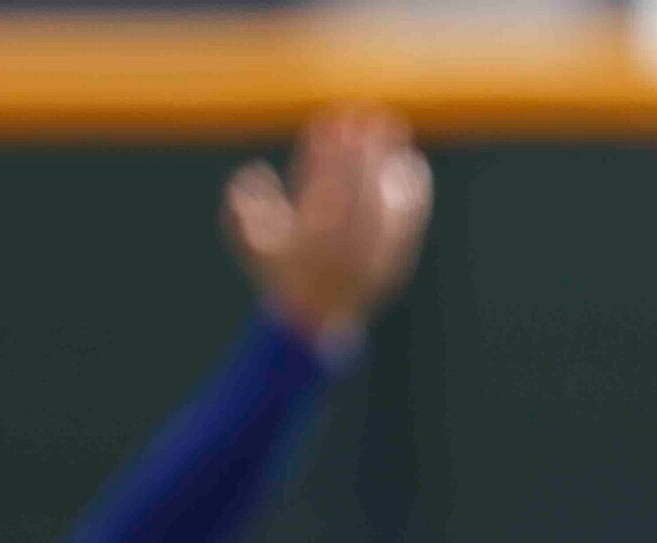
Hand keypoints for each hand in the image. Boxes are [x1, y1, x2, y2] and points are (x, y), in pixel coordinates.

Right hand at [224, 106, 431, 345]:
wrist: (314, 319)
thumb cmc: (277, 273)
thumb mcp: (249, 241)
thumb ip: (243, 207)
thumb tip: (256, 171)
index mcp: (308, 235)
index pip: (322, 184)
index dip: (329, 150)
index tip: (333, 118)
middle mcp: (344, 245)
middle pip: (357, 186)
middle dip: (363, 146)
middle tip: (368, 109)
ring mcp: (371, 252)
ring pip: (384, 199)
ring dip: (389, 160)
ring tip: (393, 126)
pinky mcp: (394, 257)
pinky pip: (408, 221)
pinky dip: (413, 192)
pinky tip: (413, 164)